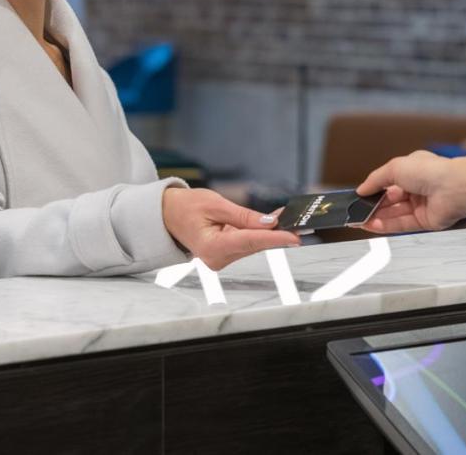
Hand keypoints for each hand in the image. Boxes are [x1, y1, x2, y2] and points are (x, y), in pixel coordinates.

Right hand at [161, 187, 300, 270]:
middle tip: (299, 222)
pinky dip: (259, 233)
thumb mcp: (215, 204)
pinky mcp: (225, 256)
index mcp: (212, 247)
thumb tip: (269, 223)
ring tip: (287, 218)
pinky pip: (247, 244)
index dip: (275, 239)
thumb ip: (243, 216)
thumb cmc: (186, 207)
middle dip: (277, 233)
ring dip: (269, 232)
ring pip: (253, 245)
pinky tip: (272, 223)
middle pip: (255, 245)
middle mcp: (217, 259)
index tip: (295, 238)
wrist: (167, 216)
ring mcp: (221, 260)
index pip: (250, 242)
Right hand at [355, 150, 465, 233]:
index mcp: (413, 169)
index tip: (360, 196)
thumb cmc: (431, 171)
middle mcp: (418, 187)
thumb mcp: (394, 168)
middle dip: (373, 206)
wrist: (453, 188)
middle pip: (390, 200)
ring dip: (377, 218)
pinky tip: (373, 226)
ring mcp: (421, 205)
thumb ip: (375, 179)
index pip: (388, 181)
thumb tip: (362, 188)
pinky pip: (402, 225)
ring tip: (360, 220)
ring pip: (394, 214)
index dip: (373, 189)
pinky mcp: (425, 221)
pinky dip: (386, 226)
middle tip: (357, 211)